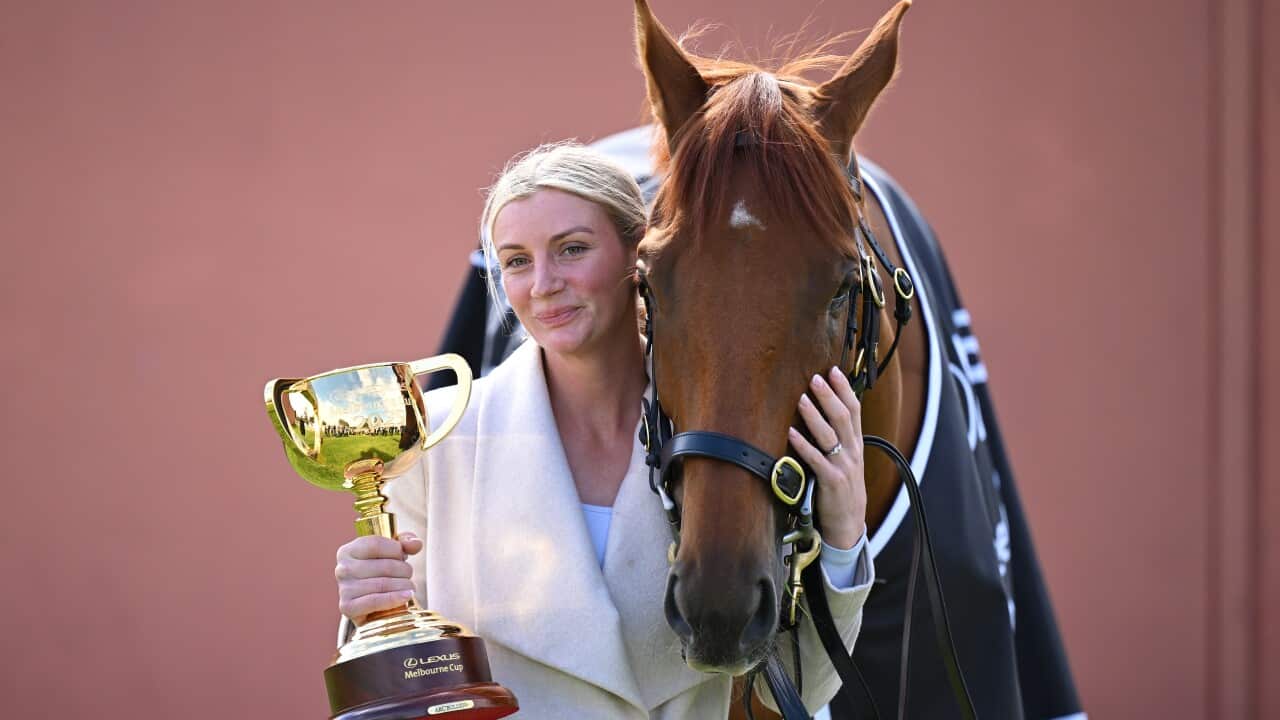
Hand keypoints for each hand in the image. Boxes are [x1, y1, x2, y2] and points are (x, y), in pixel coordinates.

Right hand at [335, 532, 421, 625]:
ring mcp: (344, 589)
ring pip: (383, 584)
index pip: (376, 544)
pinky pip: (375, 601)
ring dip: (404, 585)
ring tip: (409, 587)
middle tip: (408, 576)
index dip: (396, 550)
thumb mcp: (390, 553)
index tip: (403, 556)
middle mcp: (342, 569)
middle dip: (404, 570)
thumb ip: (404, 543)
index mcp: (348, 551)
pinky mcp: (348, 608)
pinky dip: (394, 599)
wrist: (370, 607)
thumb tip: (416, 543)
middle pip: (385, 566)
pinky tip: (406, 596)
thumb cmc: (380, 575)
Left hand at [787, 366, 867, 549]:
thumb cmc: (842, 489)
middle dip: (829, 396)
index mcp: (856, 444)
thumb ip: (839, 438)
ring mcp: (843, 467)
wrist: (848, 523)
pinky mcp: (831, 482)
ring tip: (801, 399)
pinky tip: (791, 433)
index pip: (854, 410)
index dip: (844, 389)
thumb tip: (825, 412)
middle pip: (843, 418)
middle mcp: (852, 452)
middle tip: (815, 378)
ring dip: (814, 416)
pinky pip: (816, 460)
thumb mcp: (847, 461)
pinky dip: (803, 445)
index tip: (834, 370)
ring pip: (830, 435)